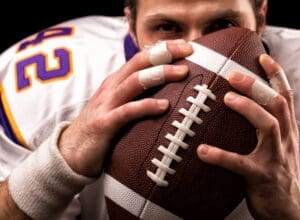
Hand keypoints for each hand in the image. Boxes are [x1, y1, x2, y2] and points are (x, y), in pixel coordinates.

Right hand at [58, 40, 192, 176]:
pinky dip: (147, 106)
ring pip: (135, 81)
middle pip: (140, 62)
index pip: (141, 57)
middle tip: (189, 49)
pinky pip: (128, 111)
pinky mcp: (105, 123)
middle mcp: (112, 88)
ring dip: (160, 74)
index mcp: (117, 82)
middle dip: (165, 53)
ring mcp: (108, 104)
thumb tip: (168, 92)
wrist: (70, 152)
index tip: (186, 44)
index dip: (163, 48)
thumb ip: (137, 96)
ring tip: (183, 72)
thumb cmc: (102, 127)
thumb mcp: (120, 105)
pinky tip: (164, 106)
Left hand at [197, 54, 299, 218]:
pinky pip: (240, 164)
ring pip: (267, 125)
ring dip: (247, 108)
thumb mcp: (281, 148)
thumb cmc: (279, 176)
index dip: (276, 75)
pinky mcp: (262, 177)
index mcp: (288, 132)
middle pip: (277, 104)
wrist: (292, 212)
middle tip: (234, 74)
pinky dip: (221, 155)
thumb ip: (269, 128)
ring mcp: (276, 158)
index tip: (262, 56)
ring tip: (226, 98)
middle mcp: (285, 140)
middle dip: (257, 85)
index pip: (286, 96)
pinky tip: (202, 151)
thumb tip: (244, 108)